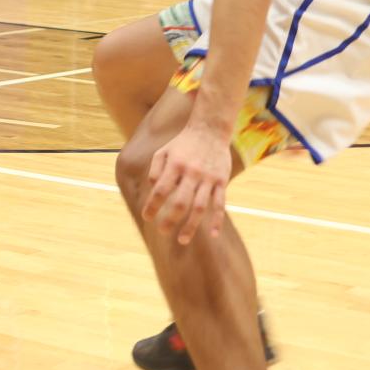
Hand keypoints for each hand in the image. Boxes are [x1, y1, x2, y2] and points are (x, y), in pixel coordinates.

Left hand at [142, 124, 231, 245]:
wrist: (210, 129)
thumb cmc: (183, 142)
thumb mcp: (164, 151)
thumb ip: (155, 170)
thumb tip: (153, 190)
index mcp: (175, 165)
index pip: (160, 190)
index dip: (152, 206)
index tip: (147, 217)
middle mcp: (192, 173)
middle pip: (180, 202)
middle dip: (170, 220)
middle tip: (162, 231)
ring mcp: (208, 178)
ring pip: (200, 207)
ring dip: (191, 226)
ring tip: (182, 240)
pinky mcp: (222, 181)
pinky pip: (220, 204)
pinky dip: (217, 220)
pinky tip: (212, 234)